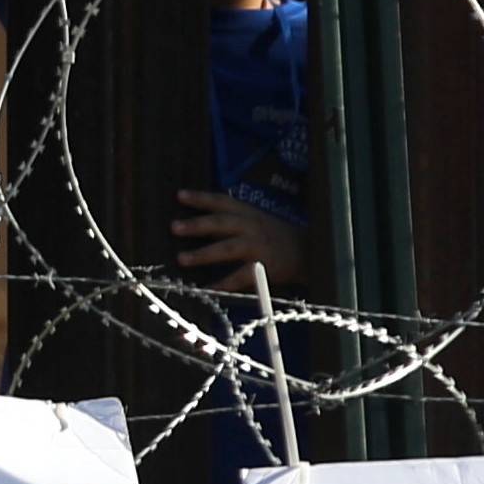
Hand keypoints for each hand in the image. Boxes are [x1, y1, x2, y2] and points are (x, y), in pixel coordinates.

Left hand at [172, 189, 308, 290]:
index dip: (202, 198)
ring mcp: (259, 246)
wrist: (309, 252)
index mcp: (248, 213)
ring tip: (182, 259)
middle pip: (221, 223)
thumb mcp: (255, 221)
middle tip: (174, 227)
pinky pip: (241, 276)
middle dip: (197, 225)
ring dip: (204, 254)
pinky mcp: (265, 266)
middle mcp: (252, 227)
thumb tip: (197, 225)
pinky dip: (224, 283)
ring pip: (228, 248)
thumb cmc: (275, 236)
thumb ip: (230, 222)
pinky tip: (208, 288)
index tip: (179, 195)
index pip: (223, 202)